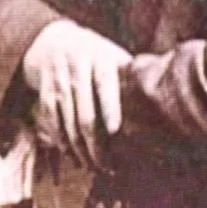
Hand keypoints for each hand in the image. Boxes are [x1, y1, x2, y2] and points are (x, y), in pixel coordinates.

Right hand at [21, 19, 130, 169]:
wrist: (52, 40)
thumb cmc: (97, 53)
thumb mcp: (114, 55)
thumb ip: (132, 74)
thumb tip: (161, 96)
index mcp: (102, 60)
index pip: (105, 85)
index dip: (109, 108)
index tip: (115, 130)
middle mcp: (78, 70)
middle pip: (85, 115)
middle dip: (96, 145)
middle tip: (109, 166)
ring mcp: (59, 83)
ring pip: (68, 124)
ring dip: (80, 150)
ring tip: (94, 167)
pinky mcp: (45, 93)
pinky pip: (52, 123)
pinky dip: (61, 142)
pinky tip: (72, 156)